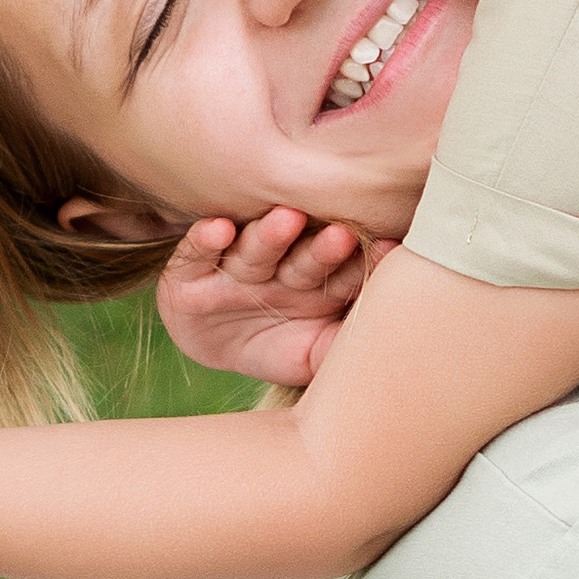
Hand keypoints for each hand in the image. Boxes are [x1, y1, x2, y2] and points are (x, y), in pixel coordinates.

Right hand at [156, 207, 382, 388]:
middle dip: (321, 249)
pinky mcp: (190, 272)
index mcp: (318, 282)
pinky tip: (219, 229)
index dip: (364, 265)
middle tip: (341, 236)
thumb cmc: (276, 346)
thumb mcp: (311, 358)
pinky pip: (197, 252)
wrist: (216, 349)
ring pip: (255, 249)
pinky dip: (205, 239)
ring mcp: (236, 266)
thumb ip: (341, 346)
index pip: (343, 271)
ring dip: (271, 235)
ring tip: (287, 220)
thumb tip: (382, 341)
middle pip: (303, 258)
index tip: (388, 250)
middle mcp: (280, 267)